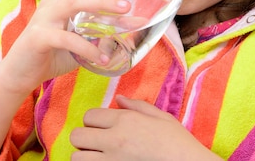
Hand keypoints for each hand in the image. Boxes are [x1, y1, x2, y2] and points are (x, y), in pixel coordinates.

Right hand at [0, 0, 140, 95]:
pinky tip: (104, 59)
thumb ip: (106, 21)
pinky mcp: (40, 38)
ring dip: (103, 2)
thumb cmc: (55, 49)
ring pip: (75, 0)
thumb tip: (141, 19)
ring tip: (126, 9)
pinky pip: (67, 39)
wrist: (21, 72)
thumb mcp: (82, 30)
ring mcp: (45, 16)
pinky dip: (88, 49)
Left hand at [70, 96, 221, 160]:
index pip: (89, 116)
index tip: (102, 126)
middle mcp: (114, 140)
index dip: (93, 120)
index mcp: (126, 120)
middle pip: (77, 136)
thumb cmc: (177, 142)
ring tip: (97, 156)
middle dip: (84, 137)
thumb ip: (137, 106)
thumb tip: (118, 99)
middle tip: (96, 141)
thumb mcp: (161, 117)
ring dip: (84, 156)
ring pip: (77, 158)